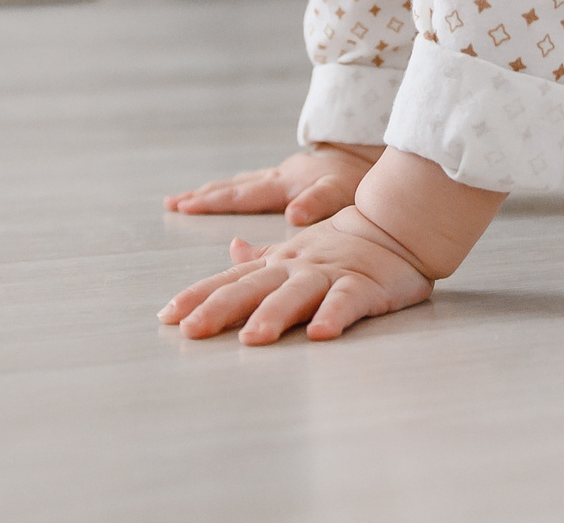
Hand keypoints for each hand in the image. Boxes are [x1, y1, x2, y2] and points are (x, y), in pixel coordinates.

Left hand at [158, 212, 433, 343]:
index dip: (199, 296)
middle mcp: (296, 267)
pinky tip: (320, 334)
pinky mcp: (363, 286)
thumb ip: (262, 257)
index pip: (231, 281)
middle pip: (252, 287)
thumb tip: (231, 252)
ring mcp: (329, 275)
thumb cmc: (344, 245)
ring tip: (252, 338)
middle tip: (192, 330)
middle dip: (220, 308)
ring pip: (296, 293)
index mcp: (278, 264)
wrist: (396, 226)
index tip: (167, 317)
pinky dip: (333, 315)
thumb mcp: (297, 249)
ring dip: (274, 314)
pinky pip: (346, 301)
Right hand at [162, 143, 379, 221]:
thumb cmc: (357, 177)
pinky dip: (232, 190)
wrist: (370, 151)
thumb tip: (292, 217)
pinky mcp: (291, 176)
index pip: (241, 196)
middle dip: (202, 197)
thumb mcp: (342, 191)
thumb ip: (317, 201)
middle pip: (233, 187)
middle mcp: (278, 177)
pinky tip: (228, 193)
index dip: (211, 203)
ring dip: (213, 192)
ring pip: (240, 183)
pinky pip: (253, 184)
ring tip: (185, 200)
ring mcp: (282, 175)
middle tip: (172, 204)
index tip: (182, 208)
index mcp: (284, 184)